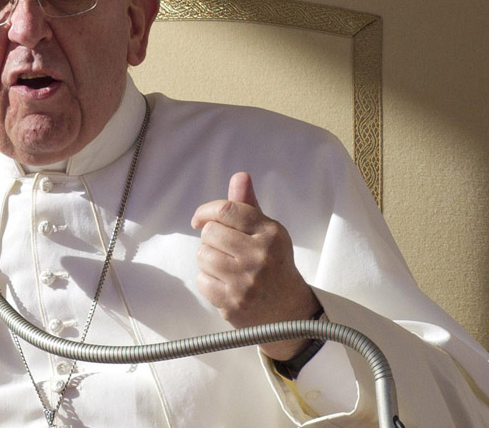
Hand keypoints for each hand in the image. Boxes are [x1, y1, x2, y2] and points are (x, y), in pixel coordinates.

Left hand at [191, 172, 320, 360]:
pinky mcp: (234, 303)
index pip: (226, 210)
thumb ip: (248, 205)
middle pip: (209, 233)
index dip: (205, 211)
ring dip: (208, 260)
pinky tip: (226, 285)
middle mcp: (260, 255)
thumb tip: (240, 176)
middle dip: (210, 239)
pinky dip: (208, 282)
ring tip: (227, 268)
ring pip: (203, 256)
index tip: (200, 219)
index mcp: (271, 233)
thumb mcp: (266, 232)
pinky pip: (202, 280)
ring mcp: (247, 281)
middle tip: (224, 249)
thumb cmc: (272, 264)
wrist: (288, 312)